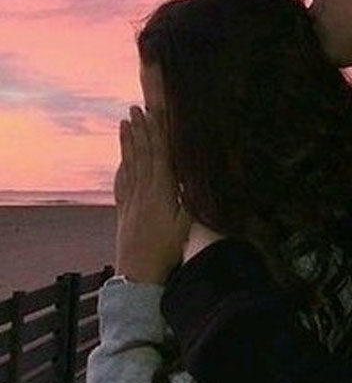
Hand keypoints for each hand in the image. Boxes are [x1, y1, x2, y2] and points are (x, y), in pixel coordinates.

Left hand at [114, 105, 191, 283]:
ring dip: (128, 142)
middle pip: (142, 154)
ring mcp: (131, 200)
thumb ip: (192, 198)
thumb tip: (198, 175)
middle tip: (136, 108)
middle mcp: (143, 191)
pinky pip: (122, 182)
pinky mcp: (124, 211)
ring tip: (124, 123)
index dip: (157, 133)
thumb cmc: (166, 250)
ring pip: (130, 164)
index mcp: (161, 191)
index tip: (154, 113)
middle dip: (141, 130)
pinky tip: (122, 159)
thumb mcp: (187, 225)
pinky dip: (122, 166)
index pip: (159, 155)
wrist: (138, 274)